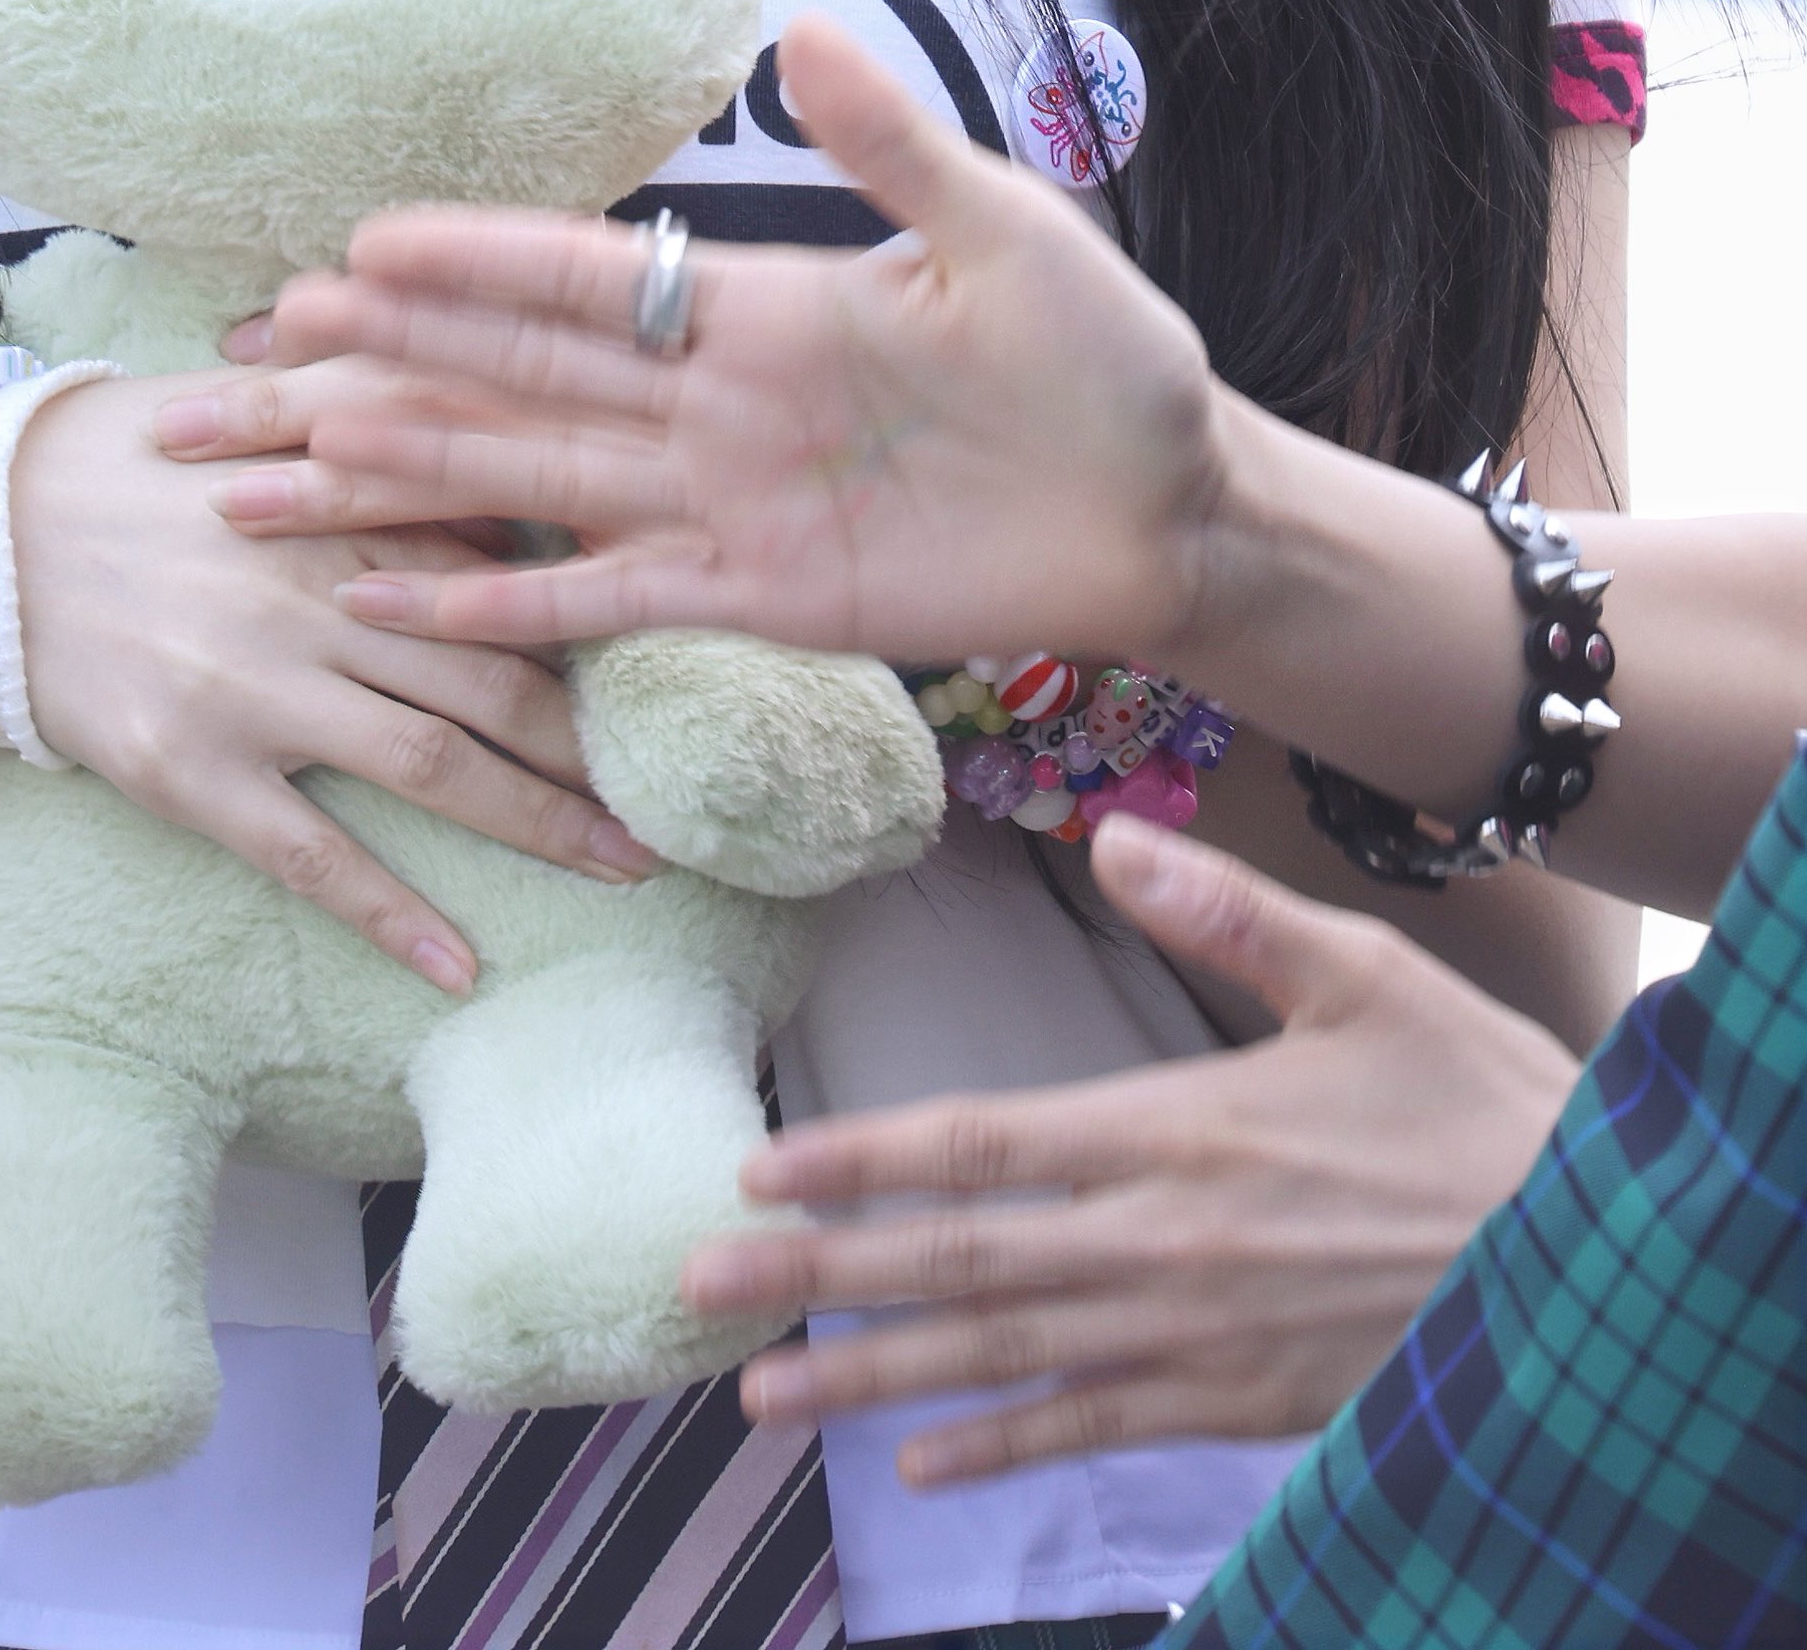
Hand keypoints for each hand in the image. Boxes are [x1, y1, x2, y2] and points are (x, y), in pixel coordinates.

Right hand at [9, 376, 658, 992]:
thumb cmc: (137, 462)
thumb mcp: (267, 405)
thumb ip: (384, 418)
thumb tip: (501, 457)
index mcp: (348, 505)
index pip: (505, 566)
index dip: (594, 618)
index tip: (675, 656)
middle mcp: (321, 597)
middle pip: (496, 680)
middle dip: (596, 746)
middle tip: (675, 799)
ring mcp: (260, 688)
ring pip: (433, 767)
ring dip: (539, 825)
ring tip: (623, 869)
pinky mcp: (197, 769)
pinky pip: (315, 857)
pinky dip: (394, 913)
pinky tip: (461, 965)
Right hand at [175, 18, 1223, 670]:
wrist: (1173, 504)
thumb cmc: (1102, 357)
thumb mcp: (1003, 231)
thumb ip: (893, 148)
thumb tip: (799, 33)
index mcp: (764, 305)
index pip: (588, 276)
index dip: (478, 262)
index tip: (366, 242)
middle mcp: (719, 401)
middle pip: (527, 374)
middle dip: (402, 356)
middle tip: (279, 338)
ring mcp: (729, 503)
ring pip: (540, 481)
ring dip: (422, 475)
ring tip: (300, 469)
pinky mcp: (761, 599)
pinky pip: (612, 600)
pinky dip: (513, 608)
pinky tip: (413, 606)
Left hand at [689, 815, 1578, 1482]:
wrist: (1594, 1270)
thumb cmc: (1481, 1108)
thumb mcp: (1368, 978)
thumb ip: (1231, 913)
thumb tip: (1116, 833)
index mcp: (1176, 1129)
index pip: (980, 1145)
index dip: (863, 1158)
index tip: (759, 1165)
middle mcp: (1161, 1245)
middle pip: (957, 1263)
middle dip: (818, 1276)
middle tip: (699, 1286)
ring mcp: (1193, 1338)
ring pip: (999, 1360)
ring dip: (872, 1375)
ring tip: (762, 1393)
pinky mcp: (1236, 1405)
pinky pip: (1092, 1430)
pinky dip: (1000, 1447)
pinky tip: (917, 1462)